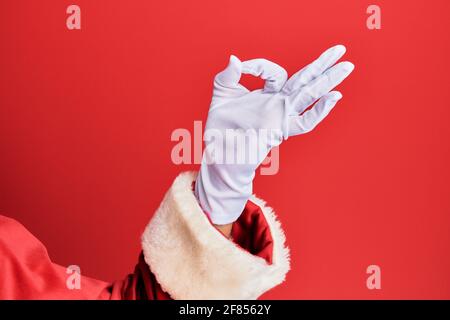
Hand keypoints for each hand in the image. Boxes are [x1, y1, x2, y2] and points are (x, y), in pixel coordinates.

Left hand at [195, 45, 354, 224]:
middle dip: (322, 64)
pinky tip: (333, 97)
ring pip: (309, 95)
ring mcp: (280, 116)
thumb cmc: (221, 127)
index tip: (243, 66)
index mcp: (265, 93)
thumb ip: (228, 76)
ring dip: (328, 80)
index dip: (260, 65)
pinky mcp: (280, 130)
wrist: (220, 152)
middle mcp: (276, 103)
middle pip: (304, 79)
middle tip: (341, 49)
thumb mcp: (221, 95)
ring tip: (347, 66)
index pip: (274, 71)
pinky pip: (304, 122)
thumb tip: (235, 58)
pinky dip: (319, 111)